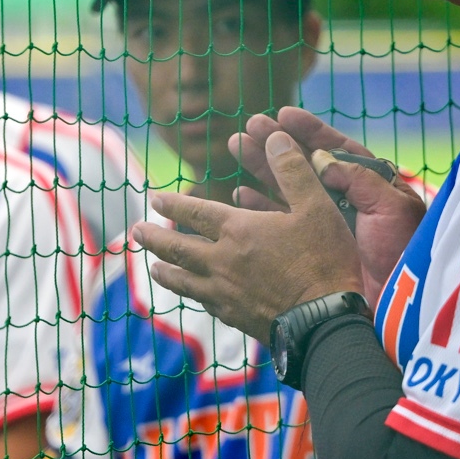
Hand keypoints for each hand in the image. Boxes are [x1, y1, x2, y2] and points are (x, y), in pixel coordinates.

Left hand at [133, 129, 363, 341]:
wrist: (324, 322)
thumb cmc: (324, 261)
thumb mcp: (316, 207)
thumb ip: (293, 170)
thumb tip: (274, 136)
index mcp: (238, 231)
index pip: (195, 212)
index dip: (173, 204)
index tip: (153, 198)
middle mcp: (222, 262)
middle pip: (177, 248)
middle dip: (154, 237)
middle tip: (136, 231)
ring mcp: (224, 294)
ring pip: (183, 281)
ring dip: (165, 272)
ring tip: (153, 267)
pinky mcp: (234, 318)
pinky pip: (204, 303)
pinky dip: (194, 295)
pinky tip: (194, 296)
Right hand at [228, 109, 427, 302]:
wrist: (400, 306)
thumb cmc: (403, 255)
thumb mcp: (390, 208)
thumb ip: (358, 178)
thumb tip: (321, 158)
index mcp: (371, 186)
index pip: (336, 149)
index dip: (308, 130)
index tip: (282, 114)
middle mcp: (346, 203)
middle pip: (305, 165)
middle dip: (276, 145)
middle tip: (248, 126)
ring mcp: (327, 228)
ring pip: (288, 191)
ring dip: (261, 170)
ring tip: (236, 148)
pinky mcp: (311, 252)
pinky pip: (280, 224)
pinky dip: (259, 209)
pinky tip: (240, 196)